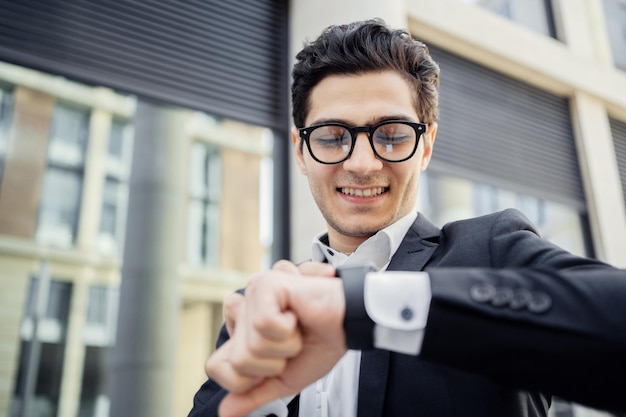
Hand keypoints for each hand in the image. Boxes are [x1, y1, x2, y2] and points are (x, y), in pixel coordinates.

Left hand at [205, 260, 345, 416]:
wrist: (350, 324)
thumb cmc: (322, 342)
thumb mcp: (286, 378)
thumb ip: (254, 394)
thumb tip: (225, 412)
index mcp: (243, 331)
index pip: (216, 366)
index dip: (247, 376)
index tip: (276, 362)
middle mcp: (244, 309)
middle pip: (237, 360)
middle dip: (272, 363)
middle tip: (293, 343)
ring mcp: (253, 294)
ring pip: (250, 345)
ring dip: (284, 346)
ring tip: (298, 326)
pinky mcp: (267, 285)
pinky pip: (264, 325)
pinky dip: (288, 330)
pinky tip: (298, 313)